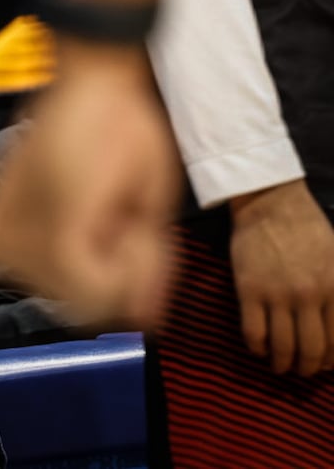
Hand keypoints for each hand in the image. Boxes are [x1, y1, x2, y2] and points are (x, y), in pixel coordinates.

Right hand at [0, 41, 179, 330]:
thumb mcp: (153, 198)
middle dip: (110, 274)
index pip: (95, 298)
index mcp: (60, 224)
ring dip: (82, 265)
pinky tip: (69, 221)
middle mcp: (15, 233)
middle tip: (122, 223)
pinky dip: (50, 257)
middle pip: (73, 301)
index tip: (140, 237)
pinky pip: (20, 270)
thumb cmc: (124, 128)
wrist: (86, 85)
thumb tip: (144, 320)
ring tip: (97, 217)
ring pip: (48, 290)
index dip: (131, 281)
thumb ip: (147, 264)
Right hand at [230, 179, 333, 375]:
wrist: (270, 202)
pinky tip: (259, 348)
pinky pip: (253, 331)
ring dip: (282, 364)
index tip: (324, 365)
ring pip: (282, 346)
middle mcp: (308, 297)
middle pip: (311, 350)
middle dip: (308, 368)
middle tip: (303, 371)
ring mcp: (277, 295)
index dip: (330, 361)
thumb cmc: (308, 227)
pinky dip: (257, 347)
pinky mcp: (248, 290)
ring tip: (280, 367)